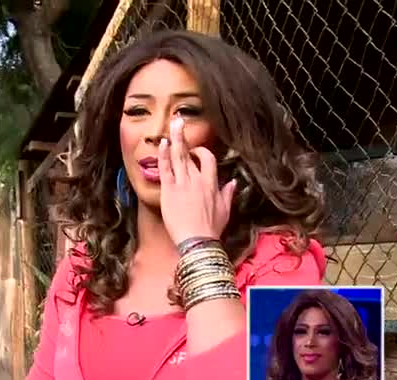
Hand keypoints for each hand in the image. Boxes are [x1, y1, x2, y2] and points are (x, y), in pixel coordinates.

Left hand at [157, 118, 237, 243]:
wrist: (197, 242)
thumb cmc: (211, 229)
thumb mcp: (225, 211)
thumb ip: (228, 194)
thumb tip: (233, 183)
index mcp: (211, 184)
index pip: (208, 159)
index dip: (201, 152)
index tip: (196, 151)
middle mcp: (197, 180)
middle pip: (191, 153)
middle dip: (185, 136)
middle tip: (179, 121)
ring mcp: (183, 184)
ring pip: (178, 156)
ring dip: (175, 138)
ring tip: (172, 124)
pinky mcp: (169, 190)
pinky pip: (166, 168)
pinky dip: (164, 155)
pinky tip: (163, 143)